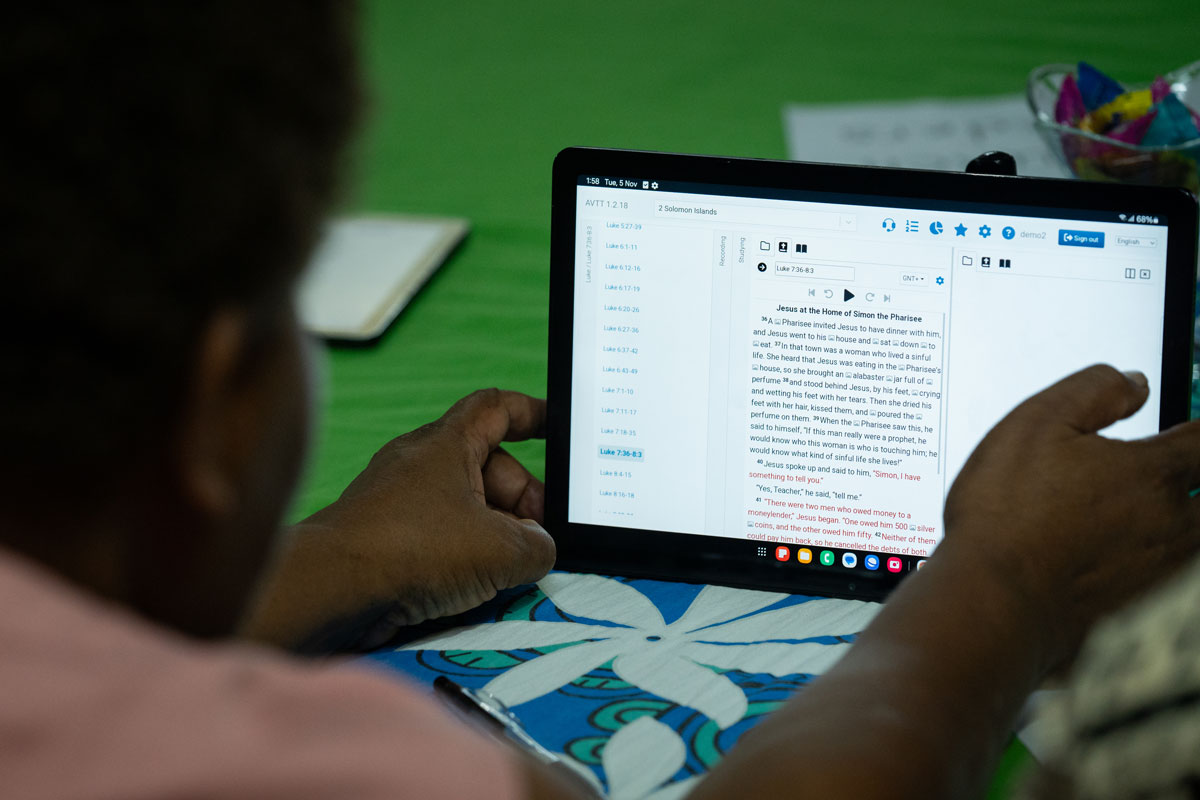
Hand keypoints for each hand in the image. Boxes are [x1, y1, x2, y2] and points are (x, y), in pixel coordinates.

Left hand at [240, 389, 554, 650]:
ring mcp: (395, 497)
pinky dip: (459, 549)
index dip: (530, 413)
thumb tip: (539, 548)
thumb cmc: (413, 550)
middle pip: (486, 465)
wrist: (331, 586)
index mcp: (447, 444)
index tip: (554, 424)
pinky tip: (469, 581)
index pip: (495, 409)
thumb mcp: (500, 550)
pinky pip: (434, 531)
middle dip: (521, 497)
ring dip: (492, 528)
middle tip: (538, 535)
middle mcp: (418, 462)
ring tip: (506, 565)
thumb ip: (537, 546)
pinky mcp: (380, 533)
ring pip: (460, 502)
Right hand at [941, 364, 1199, 662]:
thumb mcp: (1036, 422)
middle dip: (1198, 474)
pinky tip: (1146, 549)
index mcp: (1151, 473)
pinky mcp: (1141, 604)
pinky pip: (1179, 575)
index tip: (1192, 426)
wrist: (996, 599)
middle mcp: (1169, 522)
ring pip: (1198, 536)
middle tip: (1186, 462)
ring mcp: (1159, 568)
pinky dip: (1173, 555)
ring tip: (1172, 502)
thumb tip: (1133, 384)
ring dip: (1190, 515)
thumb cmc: (1008, 514)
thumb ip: (1093, 390)